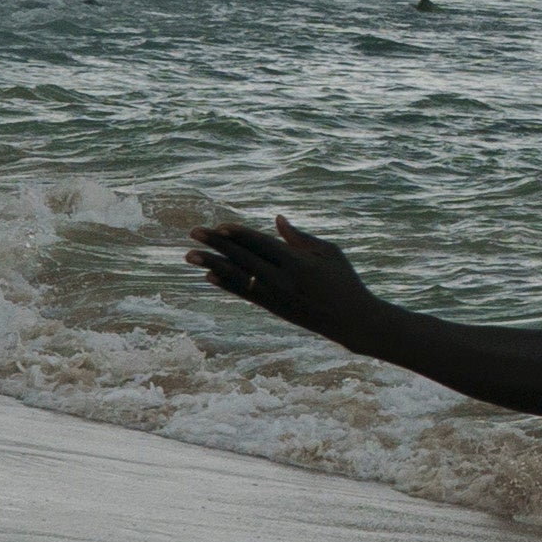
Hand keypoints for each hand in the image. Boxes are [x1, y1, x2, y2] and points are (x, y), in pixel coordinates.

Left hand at [187, 215, 371, 336]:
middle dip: (217, 245)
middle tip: (194, 233)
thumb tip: (276, 221)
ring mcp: (276, 297)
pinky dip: (226, 284)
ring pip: (238, 277)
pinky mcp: (274, 309)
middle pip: (243, 259)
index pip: (262, 245)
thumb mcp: (329, 253)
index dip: (240, 235)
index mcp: (298, 263)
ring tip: (189, 255)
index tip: (220, 226)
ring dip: (212, 265)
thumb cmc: (345, 281)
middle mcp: (283, 281)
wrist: (352, 321)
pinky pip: (245, 294)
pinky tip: (209, 276)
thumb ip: (300, 237)